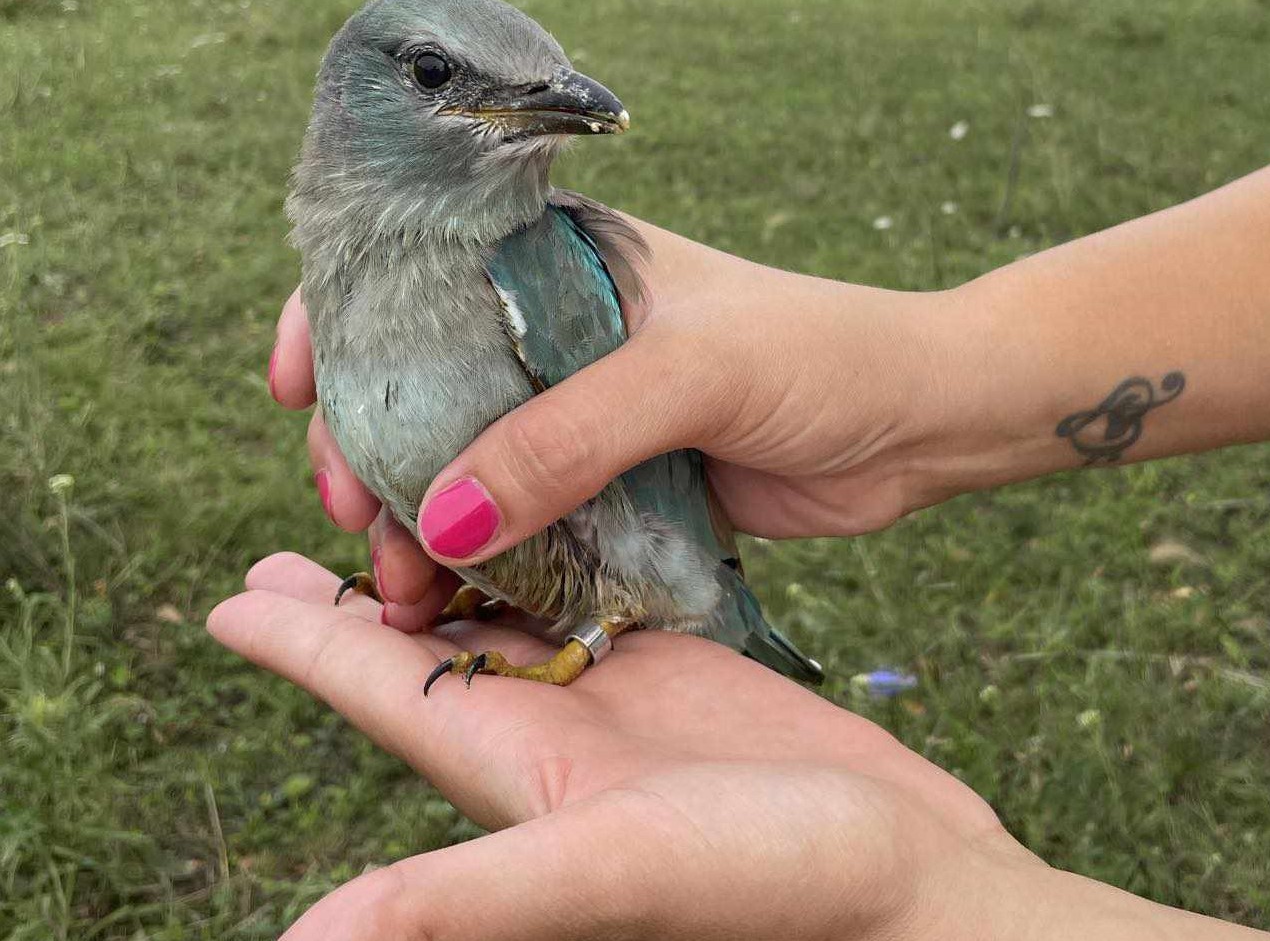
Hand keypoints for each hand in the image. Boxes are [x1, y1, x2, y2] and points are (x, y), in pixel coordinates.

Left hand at [207, 552, 1041, 938]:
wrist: (908, 879)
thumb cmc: (776, 885)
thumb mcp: (611, 872)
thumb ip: (466, 902)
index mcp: (515, 766)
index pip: (380, 691)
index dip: (298, 644)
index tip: (224, 597)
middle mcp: (555, 730)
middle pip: (427, 649)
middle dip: (353, 597)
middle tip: (286, 538)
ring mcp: (622, 697)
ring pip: (509, 613)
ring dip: (452, 563)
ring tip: (403, 505)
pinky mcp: (686, 667)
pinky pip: (596, 594)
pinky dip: (557, 550)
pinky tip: (544, 511)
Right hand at [271, 219, 969, 626]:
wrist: (923, 421)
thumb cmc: (820, 355)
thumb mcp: (686, 376)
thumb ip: (566, 441)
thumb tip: (439, 521)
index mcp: (563, 263)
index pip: (419, 275)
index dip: (342, 323)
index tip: (295, 390)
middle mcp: (561, 334)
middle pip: (426, 386)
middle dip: (374, 448)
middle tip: (355, 519)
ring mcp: (589, 415)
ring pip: (471, 465)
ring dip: (423, 521)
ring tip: (400, 587)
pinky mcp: (621, 487)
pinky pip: (530, 522)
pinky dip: (486, 558)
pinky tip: (454, 602)